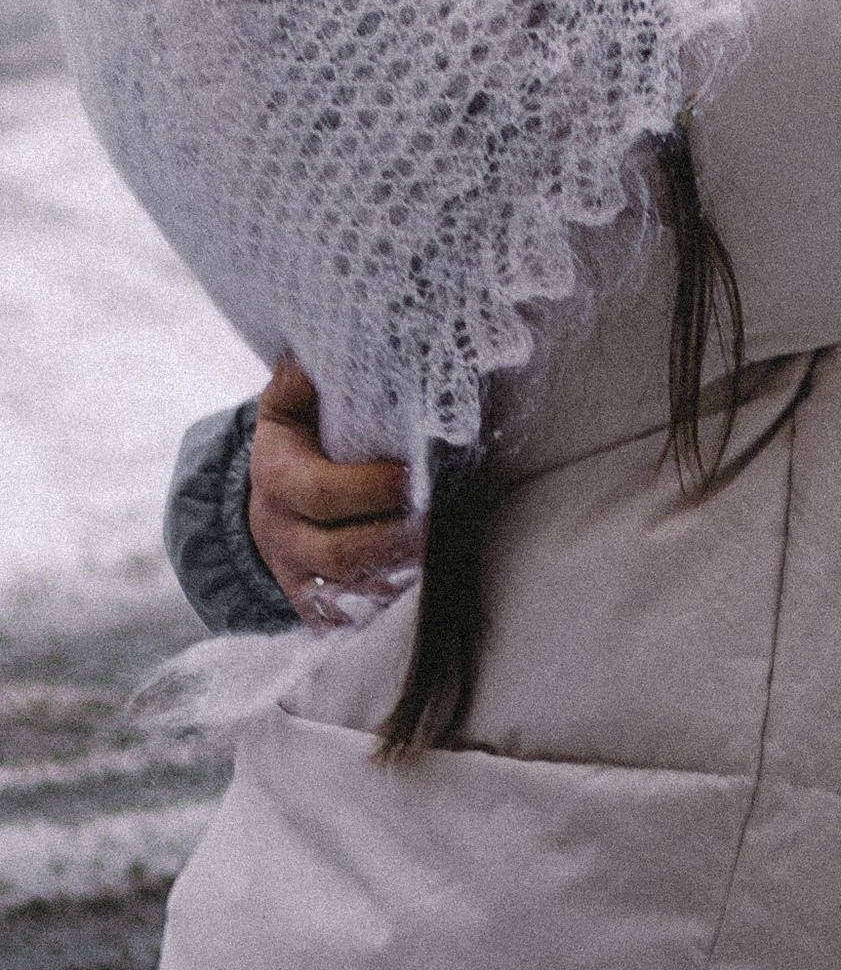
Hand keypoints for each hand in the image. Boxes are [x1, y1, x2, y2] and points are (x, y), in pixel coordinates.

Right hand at [247, 356, 419, 626]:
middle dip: (396, 536)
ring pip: (354, 591)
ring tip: (446, 550)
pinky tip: (427, 589)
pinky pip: (355, 622)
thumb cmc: (296, 446)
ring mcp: (301, 581)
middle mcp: (285, 539)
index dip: (370, 488)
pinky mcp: (320, 613)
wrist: (266, 510)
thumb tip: (325, 346)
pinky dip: (391, 610)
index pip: (322, 493)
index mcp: (279, 481)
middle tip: (443, 516)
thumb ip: (303, 377)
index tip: (414, 476)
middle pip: (342, 551)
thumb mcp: (287, 406)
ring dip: (402, 574)